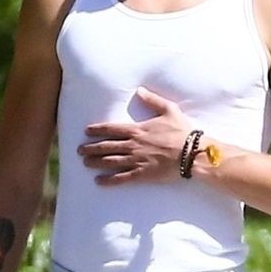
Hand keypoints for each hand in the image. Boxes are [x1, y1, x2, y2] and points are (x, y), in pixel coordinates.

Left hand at [77, 87, 195, 183]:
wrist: (191, 153)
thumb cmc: (182, 132)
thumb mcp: (169, 110)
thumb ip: (153, 100)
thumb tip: (140, 90)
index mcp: (137, 130)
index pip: (111, 129)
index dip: (97, 130)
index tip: (86, 132)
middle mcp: (133, 145)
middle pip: (106, 146)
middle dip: (90, 148)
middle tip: (79, 150)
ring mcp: (136, 160)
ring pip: (110, 161)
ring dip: (95, 162)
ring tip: (85, 163)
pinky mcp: (142, 174)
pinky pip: (121, 178)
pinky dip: (108, 180)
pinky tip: (99, 181)